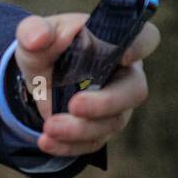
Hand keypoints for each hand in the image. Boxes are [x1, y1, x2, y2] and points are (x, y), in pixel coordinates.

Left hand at [13, 12, 159, 157]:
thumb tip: (37, 37)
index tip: (122, 55)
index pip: (145, 38)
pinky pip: (93, 142)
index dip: (140, 46)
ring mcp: (116, 105)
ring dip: (80, 128)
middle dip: (106, 102)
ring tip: (50, 127)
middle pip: (134, 91)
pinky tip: (47, 142)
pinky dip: (69, 145)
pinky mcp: (101, 128)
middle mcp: (124, 74)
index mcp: (116, 42)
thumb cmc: (45, 48)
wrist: (35, 78)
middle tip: (75, 106)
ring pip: (112, 122)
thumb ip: (33, 31)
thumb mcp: (33, 36)